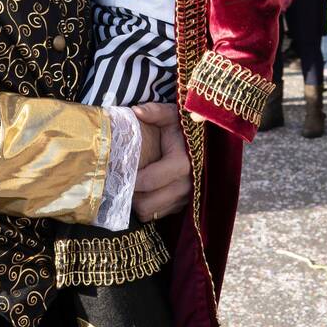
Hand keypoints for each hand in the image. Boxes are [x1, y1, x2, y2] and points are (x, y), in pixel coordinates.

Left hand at [130, 101, 192, 221]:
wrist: (208, 141)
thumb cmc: (185, 127)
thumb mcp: (173, 115)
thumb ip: (155, 112)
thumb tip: (135, 112)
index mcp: (182, 163)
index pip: (148, 181)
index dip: (130, 180)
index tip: (118, 172)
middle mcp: (187, 184)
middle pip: (146, 204)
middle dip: (131, 195)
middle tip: (122, 181)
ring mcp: (187, 197)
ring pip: (151, 213)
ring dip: (139, 203)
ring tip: (132, 186)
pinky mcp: (185, 204)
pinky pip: (159, 214)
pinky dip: (149, 206)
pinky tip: (145, 191)